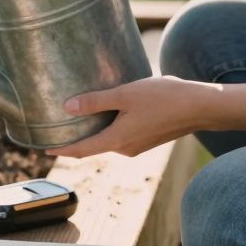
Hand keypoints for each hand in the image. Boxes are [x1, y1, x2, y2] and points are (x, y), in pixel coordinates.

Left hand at [48, 76, 219, 157]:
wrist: (202, 107)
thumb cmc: (165, 98)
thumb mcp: (125, 94)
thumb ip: (96, 101)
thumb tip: (67, 107)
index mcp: (117, 140)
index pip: (81, 150)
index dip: (61, 150)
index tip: (44, 149)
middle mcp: (125, 148)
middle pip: (93, 145)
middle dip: (76, 137)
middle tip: (58, 124)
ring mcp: (138, 145)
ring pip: (108, 139)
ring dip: (95, 129)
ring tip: (80, 114)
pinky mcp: (147, 139)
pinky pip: (121, 135)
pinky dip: (110, 126)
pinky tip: (108, 110)